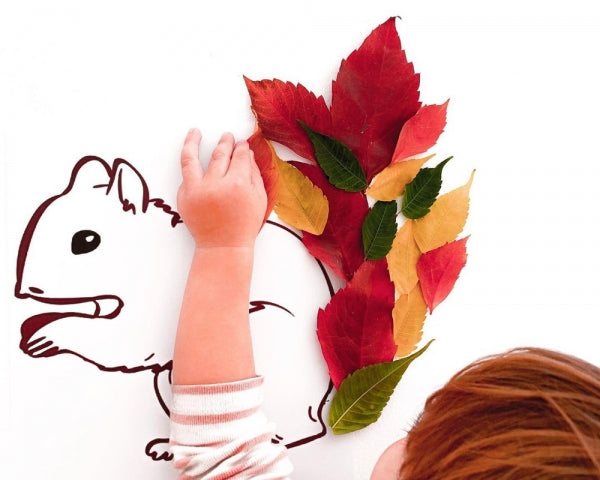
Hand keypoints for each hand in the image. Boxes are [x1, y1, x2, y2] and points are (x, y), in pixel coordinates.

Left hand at [177, 129, 266, 248]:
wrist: (223, 246)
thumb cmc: (244, 225)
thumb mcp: (258, 199)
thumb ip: (254, 174)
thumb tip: (247, 153)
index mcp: (237, 184)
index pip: (240, 156)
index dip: (241, 148)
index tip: (241, 144)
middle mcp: (215, 184)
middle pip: (219, 154)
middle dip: (224, 143)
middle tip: (226, 137)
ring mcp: (196, 190)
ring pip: (190, 158)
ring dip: (192, 142)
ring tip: (195, 132)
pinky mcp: (184, 197)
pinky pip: (186, 176)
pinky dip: (192, 168)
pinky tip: (195, 161)